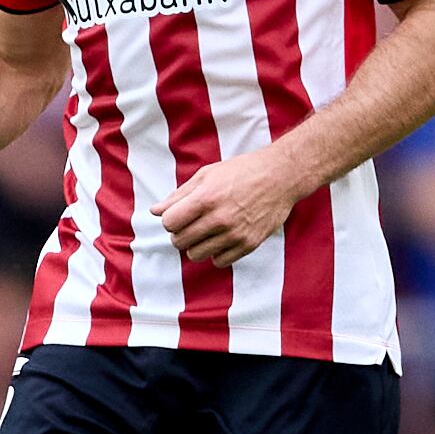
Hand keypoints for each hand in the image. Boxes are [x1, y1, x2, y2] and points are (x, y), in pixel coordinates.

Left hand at [154, 158, 300, 271]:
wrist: (280, 177)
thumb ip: (179, 195)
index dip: (170, 220)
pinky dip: (216, 253)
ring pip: (196, 255)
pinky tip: (222, 238)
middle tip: (191, 223)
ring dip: (196, 245)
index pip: (169, 223)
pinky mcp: (249, 244)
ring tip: (206, 231)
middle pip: (179, 241)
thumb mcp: (207, 175)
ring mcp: (235, 234)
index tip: (179, 215)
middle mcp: (220, 218)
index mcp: (206, 198)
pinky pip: (219, 261)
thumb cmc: (240, 172)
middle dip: (180, 233)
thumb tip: (155, 212)